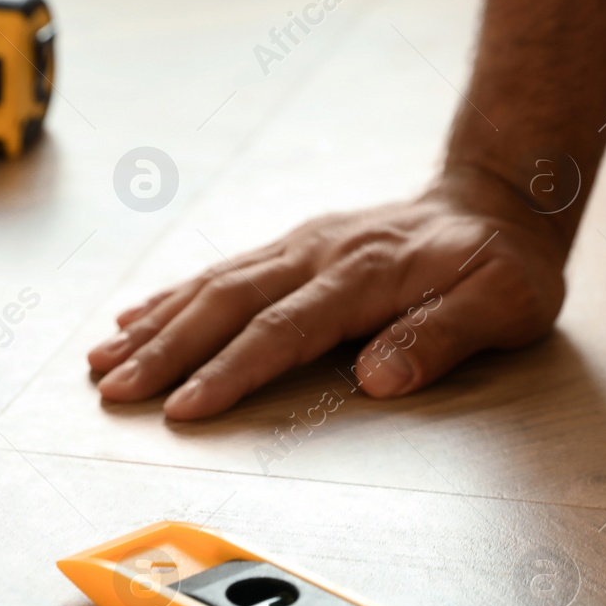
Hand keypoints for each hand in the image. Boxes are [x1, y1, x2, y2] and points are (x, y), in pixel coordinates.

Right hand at [88, 173, 569, 418]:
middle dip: (167, 351)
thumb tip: (378, 378)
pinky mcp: (292, 246)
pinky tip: (135, 320)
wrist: (500, 198)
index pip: (286, 328)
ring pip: (214, 284)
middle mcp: (321, 251)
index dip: (233, 370)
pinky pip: (222, 271)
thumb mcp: (504, 303)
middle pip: (229, 303)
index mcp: (367, 272)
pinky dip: (173, 297)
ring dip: (156, 327)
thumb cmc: (504, 262)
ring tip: (101, 363)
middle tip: (113, 392)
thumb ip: (441, 336)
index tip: (186, 407)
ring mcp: (301, 244)